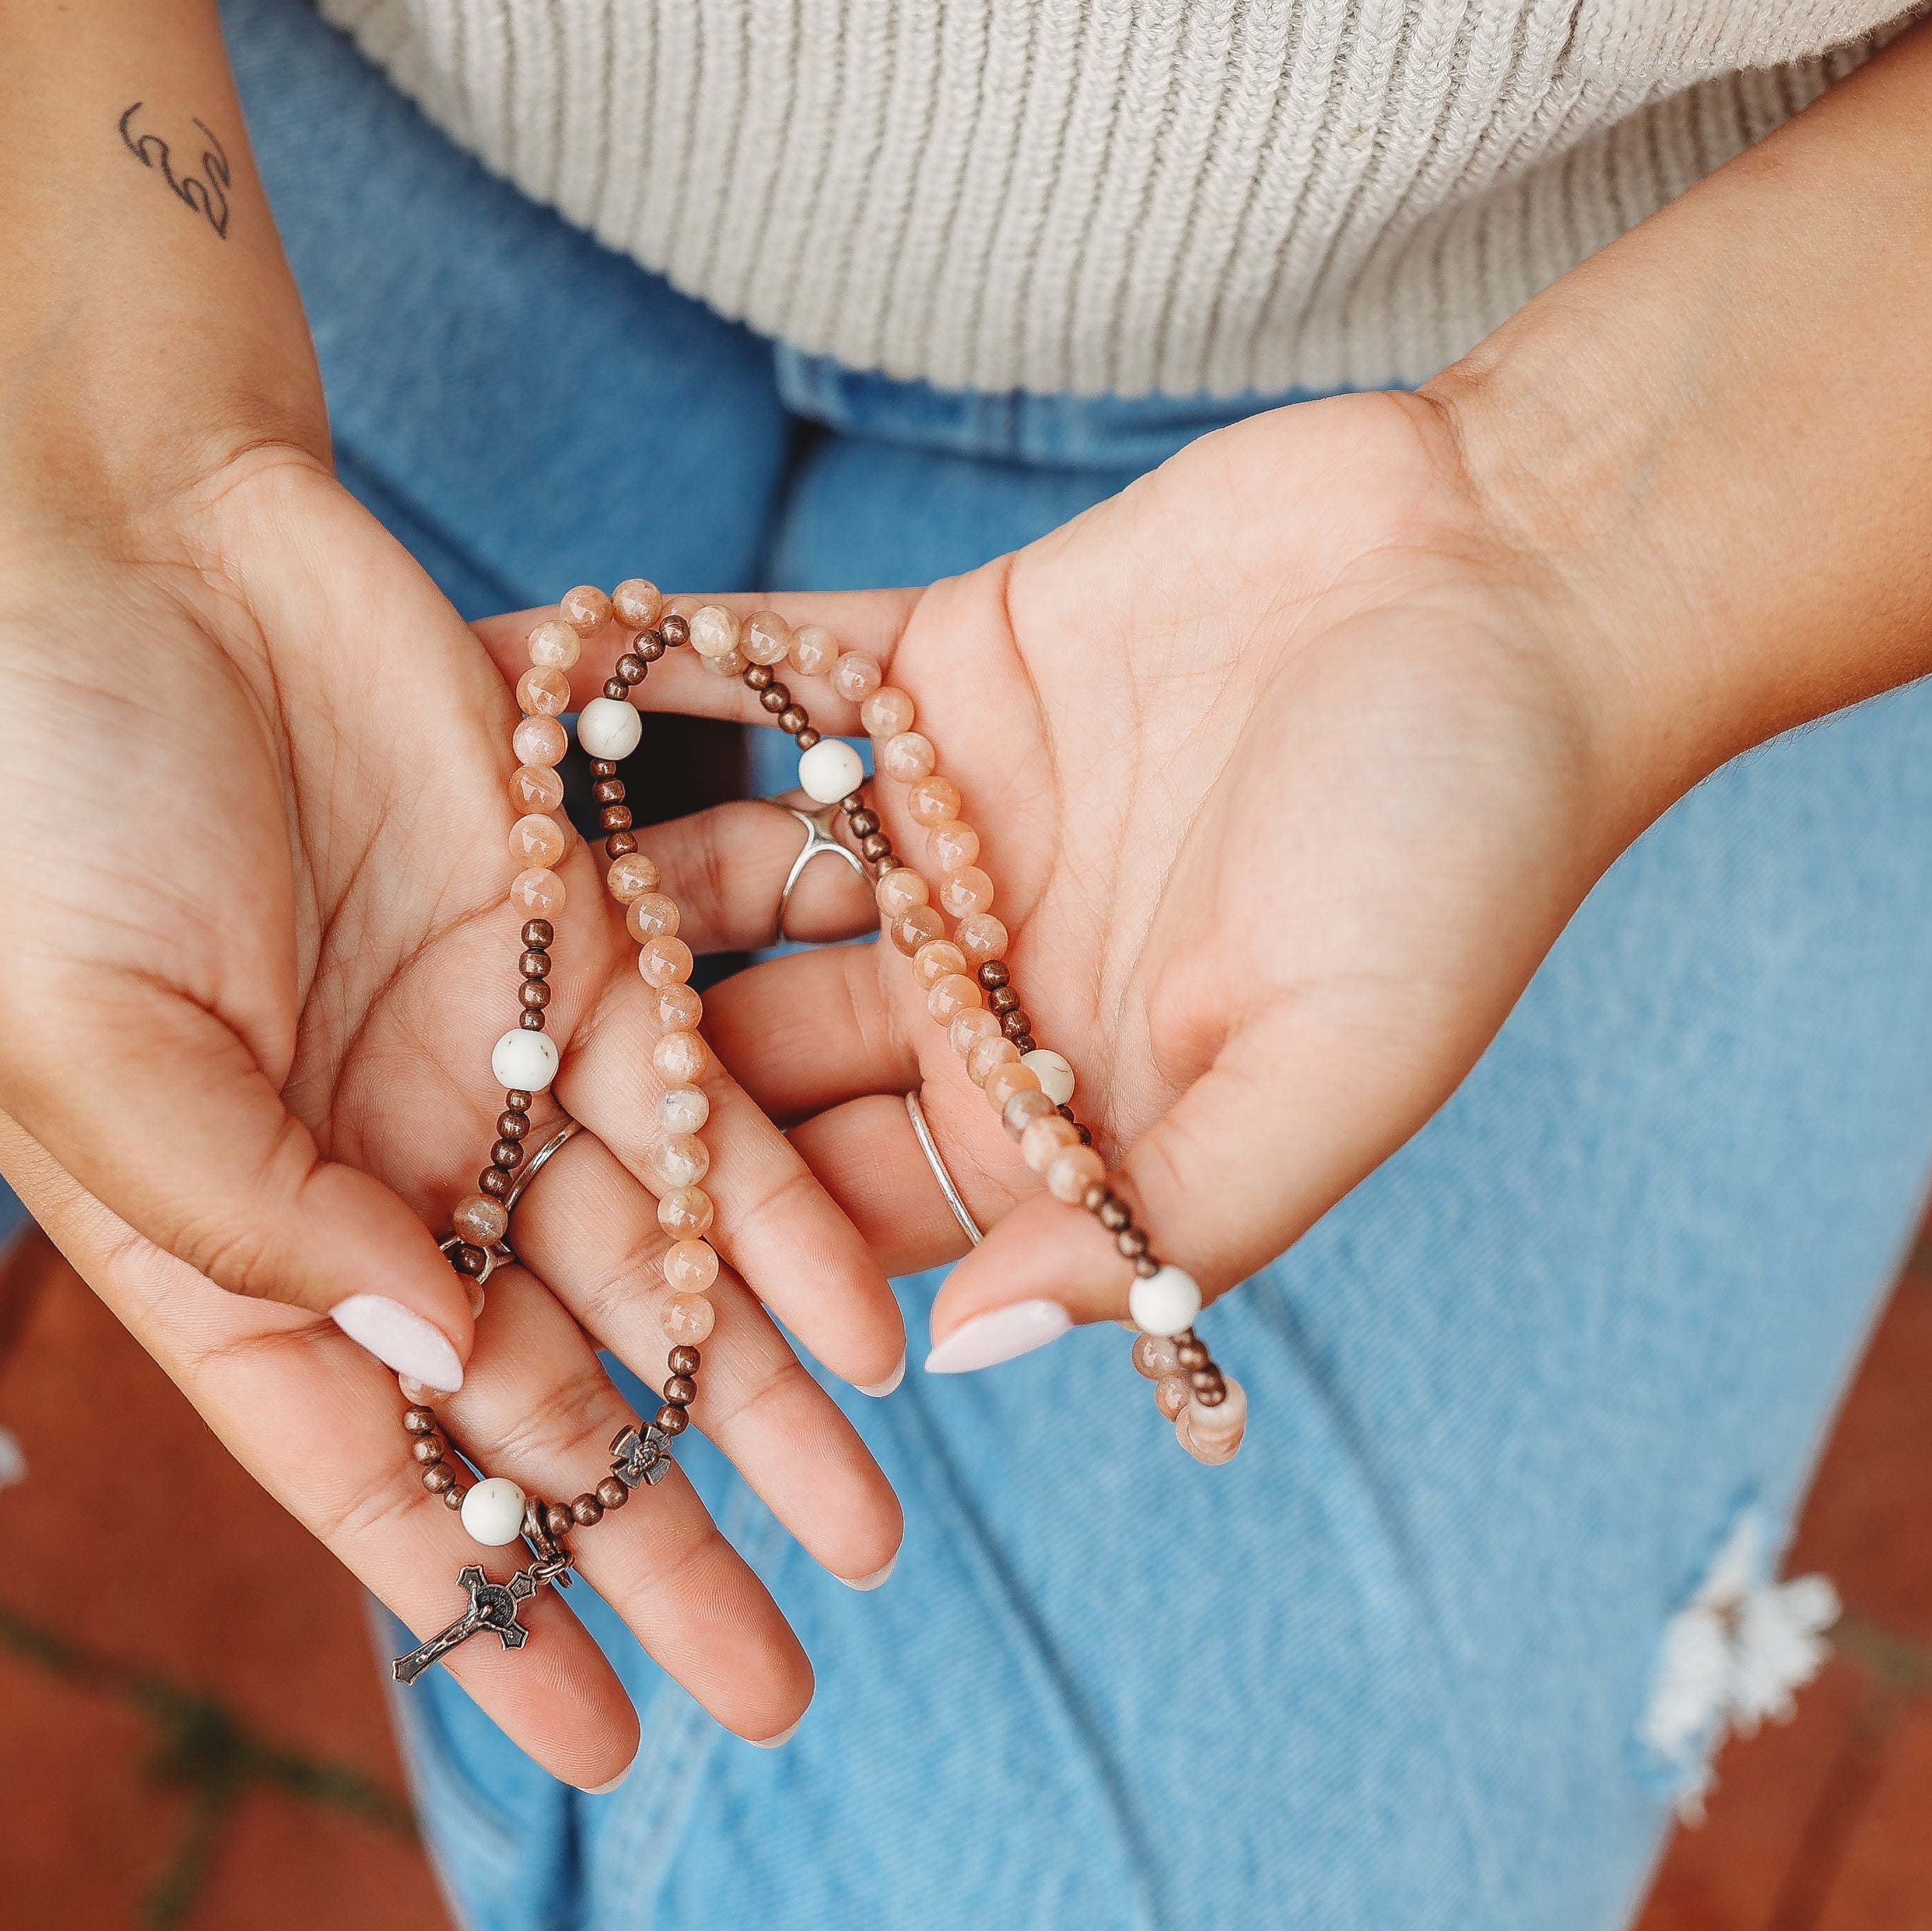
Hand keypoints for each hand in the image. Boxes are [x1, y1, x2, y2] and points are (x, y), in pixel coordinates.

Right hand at [0, 454, 906, 1782]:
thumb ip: (245, 1211)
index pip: (362, 1464)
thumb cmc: (40, 790)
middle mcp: (366, 1168)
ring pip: (646, 1274)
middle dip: (649, 1542)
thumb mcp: (78, 1034)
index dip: (476, 1605)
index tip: (592, 1739)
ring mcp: (482, 1061)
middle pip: (532, 1397)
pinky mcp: (581, 943)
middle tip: (775, 1687)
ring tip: (867, 1536)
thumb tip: (427, 1357)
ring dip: (751, 1409)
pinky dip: (782, 1213)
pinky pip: (704, 1105)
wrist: (130, 532)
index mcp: (215, 1227)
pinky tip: (869, 1325)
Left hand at [479, 391, 1641, 1368]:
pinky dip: (648, 676)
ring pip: (735, 874)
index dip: (718, 1257)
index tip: (551, 1290)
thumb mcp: (1331, 1076)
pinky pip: (762, 678)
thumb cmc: (1462, 851)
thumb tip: (973, 1351)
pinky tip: (512, 674)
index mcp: (1067, 1107)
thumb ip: (1161, 1222)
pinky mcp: (940, 668)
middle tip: (419, 1105)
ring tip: (408, 900)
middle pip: (766, 1054)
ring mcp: (950, 826)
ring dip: (589, 880)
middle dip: (613, 1085)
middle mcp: (987, 983)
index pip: (863, 1211)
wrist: (1523, 579)